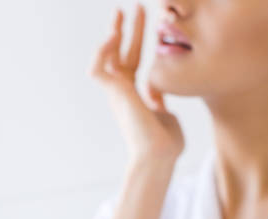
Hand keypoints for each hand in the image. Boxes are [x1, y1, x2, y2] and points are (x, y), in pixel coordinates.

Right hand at [88, 3, 185, 161]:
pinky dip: (102, 51)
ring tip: (122, 13)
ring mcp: (117, 93)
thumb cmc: (166, 145)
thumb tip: (162, 99)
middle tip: (135, 7)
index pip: (134, 62)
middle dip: (128, 29)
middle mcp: (123, 92)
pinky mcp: (113, 94)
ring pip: (108, 57)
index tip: (148, 22)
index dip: (138, 41)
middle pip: (121, 53)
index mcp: (136, 96)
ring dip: (114, 33)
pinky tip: (114, 35)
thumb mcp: (168, 117)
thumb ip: (162, 104)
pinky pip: (98, 68)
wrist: (159, 155)